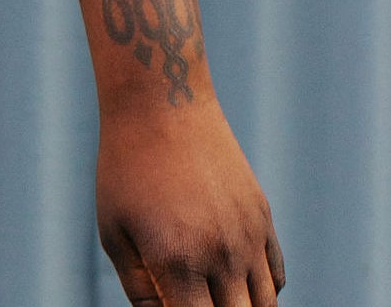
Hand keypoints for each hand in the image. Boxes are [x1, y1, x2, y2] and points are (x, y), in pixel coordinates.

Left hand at [97, 97, 285, 304]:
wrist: (162, 104)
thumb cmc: (126, 169)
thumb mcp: (114, 231)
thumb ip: (140, 289)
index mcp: (178, 262)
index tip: (177, 306)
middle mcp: (222, 255)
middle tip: (191, 296)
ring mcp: (250, 237)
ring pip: (266, 306)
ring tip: (211, 295)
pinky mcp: (263, 217)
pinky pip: (276, 276)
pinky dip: (259, 291)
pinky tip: (231, 283)